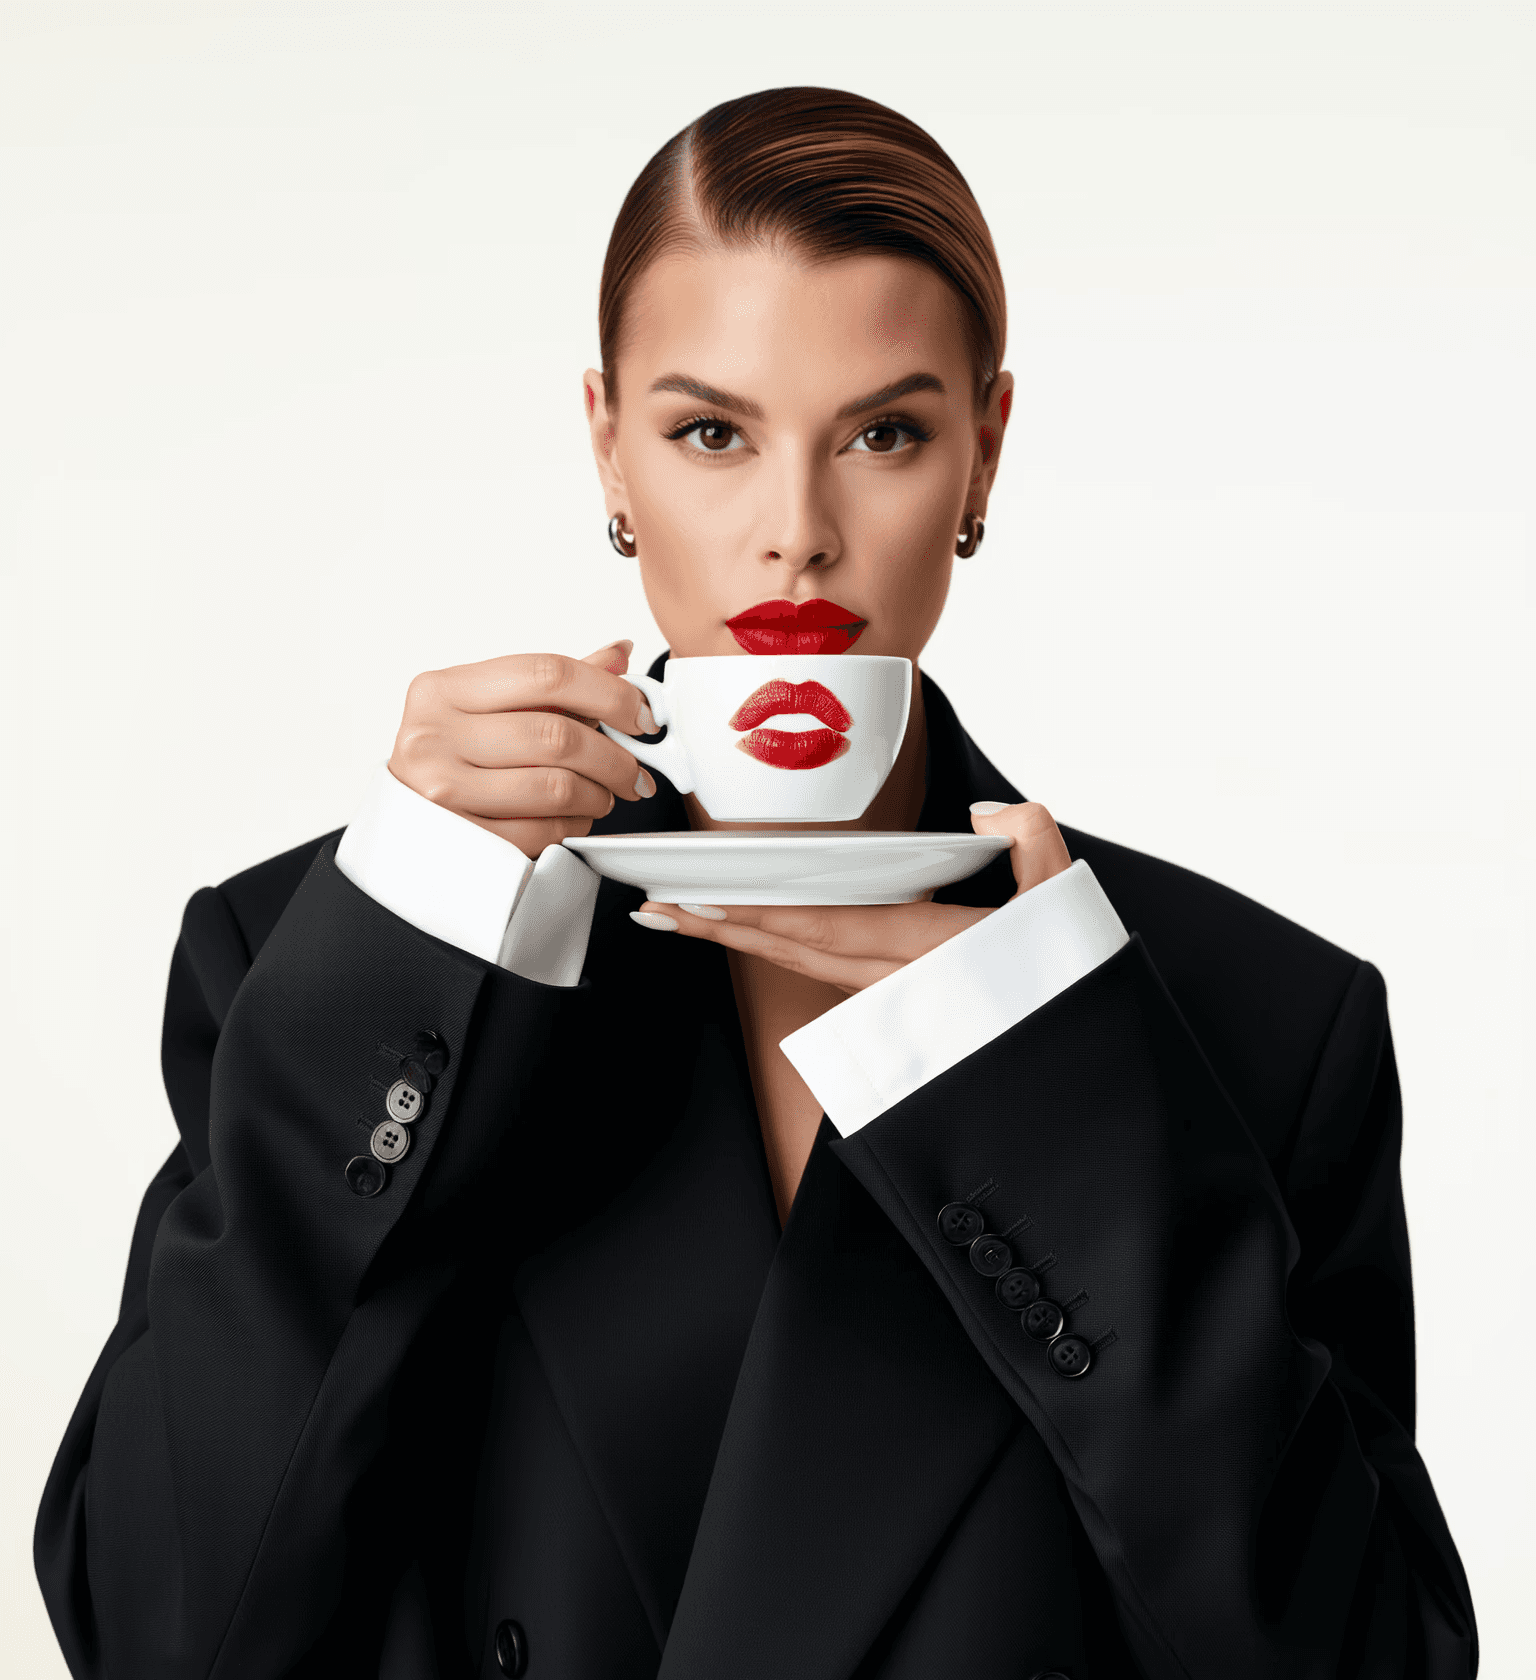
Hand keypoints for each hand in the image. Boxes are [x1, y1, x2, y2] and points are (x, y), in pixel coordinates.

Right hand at [388, 639, 659, 856]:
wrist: (406, 829)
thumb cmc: (454, 760)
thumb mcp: (492, 711)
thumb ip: (553, 685)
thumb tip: (617, 655)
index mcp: (444, 689)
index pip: (547, 674)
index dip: (609, 695)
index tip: (641, 717)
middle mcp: (433, 734)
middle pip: (557, 735)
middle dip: (614, 758)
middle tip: (634, 772)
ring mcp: (441, 789)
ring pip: (555, 787)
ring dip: (597, 796)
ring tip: (603, 795)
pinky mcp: (459, 840)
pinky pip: (541, 831)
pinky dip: (572, 827)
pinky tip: (573, 819)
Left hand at [633, 801, 1072, 991]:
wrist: (1079, 1059)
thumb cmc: (1067, 977)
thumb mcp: (1065, 898)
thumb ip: (1030, 840)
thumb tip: (984, 815)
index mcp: (935, 954)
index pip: (831, 928)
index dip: (763, 915)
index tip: (704, 900)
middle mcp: (903, 984)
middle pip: (796, 952)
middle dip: (722, 930)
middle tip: (656, 909)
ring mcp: (895, 1000)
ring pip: (803, 966)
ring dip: (740, 941)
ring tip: (680, 918)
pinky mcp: (895, 1004)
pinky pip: (823, 974)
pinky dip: (779, 951)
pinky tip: (751, 932)